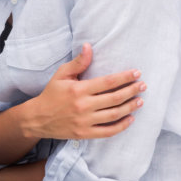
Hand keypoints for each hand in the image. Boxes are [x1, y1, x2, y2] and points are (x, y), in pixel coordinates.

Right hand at [15, 43, 145, 139]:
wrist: (37, 119)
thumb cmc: (51, 94)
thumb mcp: (61, 75)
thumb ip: (78, 62)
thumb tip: (89, 46)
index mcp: (78, 89)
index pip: (107, 82)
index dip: (124, 77)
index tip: (137, 73)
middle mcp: (83, 106)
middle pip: (114, 98)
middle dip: (131, 91)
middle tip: (143, 86)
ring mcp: (84, 121)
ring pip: (114, 114)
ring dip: (130, 107)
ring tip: (140, 101)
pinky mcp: (84, 133)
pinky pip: (107, 132)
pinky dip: (121, 126)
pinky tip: (130, 119)